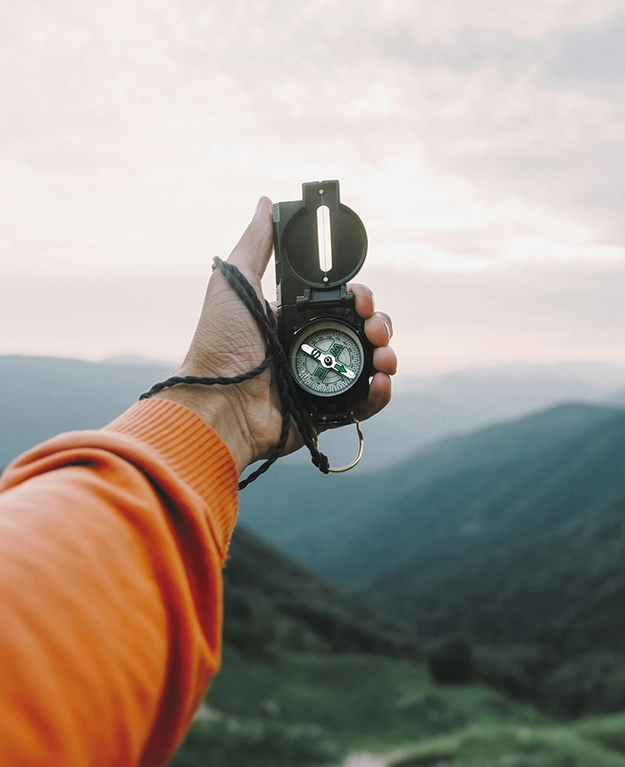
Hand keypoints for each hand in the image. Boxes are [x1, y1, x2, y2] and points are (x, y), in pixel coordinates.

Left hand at [154, 197, 396, 473]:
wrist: (218, 402)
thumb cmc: (220, 344)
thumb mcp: (235, 283)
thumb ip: (255, 244)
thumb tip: (265, 203)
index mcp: (294, 320)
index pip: (341, 303)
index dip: (358, 296)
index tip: (358, 295)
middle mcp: (310, 349)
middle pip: (362, 331)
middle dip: (378, 324)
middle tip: (373, 326)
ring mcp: (320, 381)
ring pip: (369, 364)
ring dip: (386, 355)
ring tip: (383, 356)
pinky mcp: (325, 413)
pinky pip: (363, 403)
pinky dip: (380, 393)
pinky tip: (380, 381)